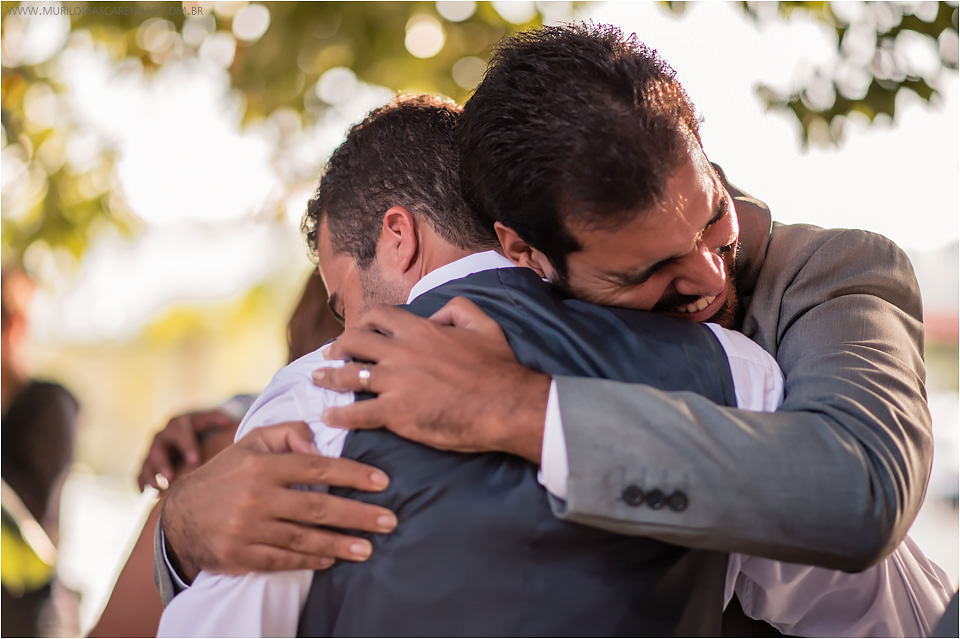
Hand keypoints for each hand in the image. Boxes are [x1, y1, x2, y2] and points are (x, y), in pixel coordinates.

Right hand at [138, 409, 237, 491]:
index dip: (187, 446)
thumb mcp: (209, 418)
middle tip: (170, 476)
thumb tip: (229, 421)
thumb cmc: (202, 425)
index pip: (181, 433)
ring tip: (157, 488)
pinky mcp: (149, 461)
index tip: (195, 460)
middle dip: (163, 462)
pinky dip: (140, 481)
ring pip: (147, 460)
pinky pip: (140, 471)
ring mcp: (154, 448)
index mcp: (179, 424)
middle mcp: (163, 435)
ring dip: (150, 474)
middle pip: (159, 448)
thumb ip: (217, 419)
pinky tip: (142, 493)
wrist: (186, 426)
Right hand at [160, 421, 396, 580]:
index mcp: (262, 465)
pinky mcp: (239, 556)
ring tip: (369, 548)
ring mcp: (246, 529)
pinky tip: (332, 560)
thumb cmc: (228, 474)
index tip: (383, 482)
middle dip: (358, 514)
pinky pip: (282, 561)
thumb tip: (318, 442)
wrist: (180, 515)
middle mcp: (255, 497)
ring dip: (340, 544)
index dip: (353, 474)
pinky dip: (309, 561)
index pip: (317, 467)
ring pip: (303, 538)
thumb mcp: (252, 442)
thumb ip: (288, 432)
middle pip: (317, 506)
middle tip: (389, 520)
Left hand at [312, 297, 550, 462]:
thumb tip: (436, 314)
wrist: (506, 404)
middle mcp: (401, 352)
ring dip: (329, 377)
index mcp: (420, 329)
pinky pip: (357, 412)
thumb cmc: (498, 367)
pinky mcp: (396, 412)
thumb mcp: (483, 323)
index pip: (379, 316)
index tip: (358, 331)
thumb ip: (457, 309)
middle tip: (331, 355)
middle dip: (338, 347)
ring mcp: (396, 382)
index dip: (364, 322)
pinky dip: (339, 414)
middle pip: (355, 341)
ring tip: (318, 380)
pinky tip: (329, 417)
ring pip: (349, 375)